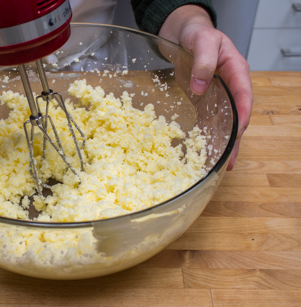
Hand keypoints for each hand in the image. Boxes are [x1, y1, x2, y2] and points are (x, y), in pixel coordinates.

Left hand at [159, 5, 252, 169]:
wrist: (184, 34)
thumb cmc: (197, 34)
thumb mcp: (202, 41)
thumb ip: (203, 61)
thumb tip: (200, 86)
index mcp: (235, 69)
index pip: (244, 95)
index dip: (243, 114)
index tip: (239, 131)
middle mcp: (230, 85)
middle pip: (237, 114)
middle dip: (235, 138)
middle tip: (230, 160)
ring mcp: (218, 95)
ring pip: (224, 121)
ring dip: (223, 141)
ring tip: (222, 164)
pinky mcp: (205, 100)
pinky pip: (208, 120)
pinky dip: (208, 135)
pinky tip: (205, 150)